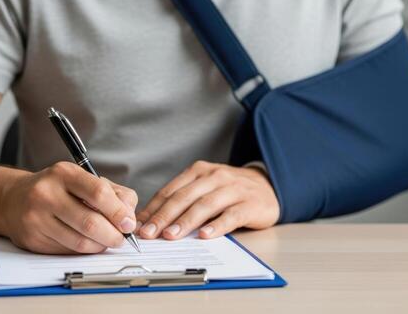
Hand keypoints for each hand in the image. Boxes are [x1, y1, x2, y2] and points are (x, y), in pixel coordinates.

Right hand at [0, 162, 137, 253]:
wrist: (14, 199)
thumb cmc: (57, 188)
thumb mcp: (84, 179)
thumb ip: (113, 193)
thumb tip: (129, 217)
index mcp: (64, 173)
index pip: (98, 193)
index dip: (118, 212)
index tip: (128, 224)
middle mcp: (46, 193)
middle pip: (90, 223)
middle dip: (113, 235)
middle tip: (121, 238)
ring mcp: (36, 217)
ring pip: (80, 242)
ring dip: (100, 246)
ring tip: (105, 241)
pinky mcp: (32, 239)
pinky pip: (67, 251)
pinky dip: (84, 251)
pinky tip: (86, 243)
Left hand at [136, 160, 278, 239]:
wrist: (268, 185)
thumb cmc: (229, 191)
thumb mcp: (205, 187)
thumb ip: (182, 200)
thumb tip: (152, 221)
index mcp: (198, 171)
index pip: (171, 190)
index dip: (153, 208)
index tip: (139, 224)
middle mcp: (214, 177)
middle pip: (184, 197)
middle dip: (163, 216)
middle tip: (149, 233)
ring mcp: (233, 189)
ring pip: (205, 205)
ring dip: (186, 222)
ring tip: (170, 236)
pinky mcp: (250, 204)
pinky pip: (231, 215)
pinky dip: (217, 226)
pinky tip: (205, 236)